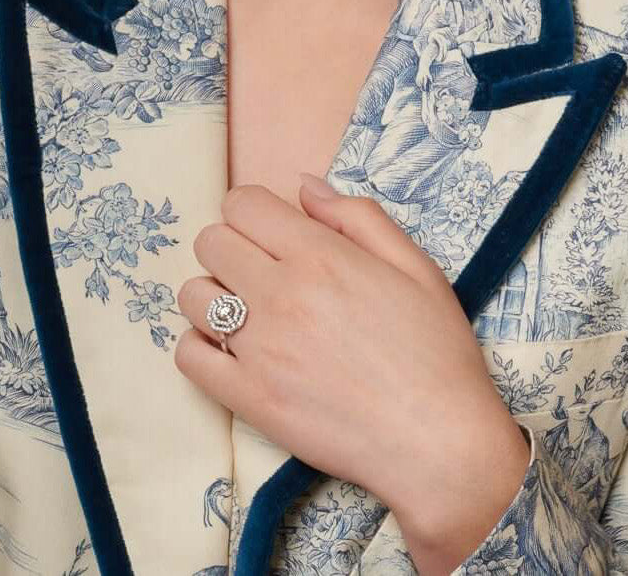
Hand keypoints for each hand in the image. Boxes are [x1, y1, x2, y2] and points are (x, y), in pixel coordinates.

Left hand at [172, 173, 520, 513]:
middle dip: (232, 246)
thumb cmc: (435, 351)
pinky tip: (232, 351)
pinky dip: (200, 347)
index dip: (254, 211)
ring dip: (214, 295)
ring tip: (248, 312)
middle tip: (263, 271)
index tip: (273, 232)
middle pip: (211, 242)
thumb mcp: (414, 265)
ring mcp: (259, 349)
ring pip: (192, 295)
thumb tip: (303, 186)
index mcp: (321, 255)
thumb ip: (356, 216)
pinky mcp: (248, 399)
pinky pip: (188, 356)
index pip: (242, 203)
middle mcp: (281, 294)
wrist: (439, 442)